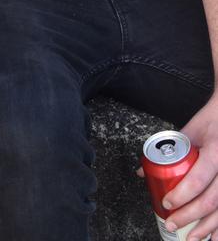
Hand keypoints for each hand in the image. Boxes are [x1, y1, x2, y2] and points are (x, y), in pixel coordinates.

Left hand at [158, 94, 217, 239]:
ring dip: (207, 228)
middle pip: (210, 200)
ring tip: (191, 239)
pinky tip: (213, 239)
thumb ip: (168, 150)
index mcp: (216, 152)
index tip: (167, 202)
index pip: (199, 178)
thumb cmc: (210, 123)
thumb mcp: (189, 130)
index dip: (182, 194)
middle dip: (190, 216)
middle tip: (172, 223)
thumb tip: (142, 171)